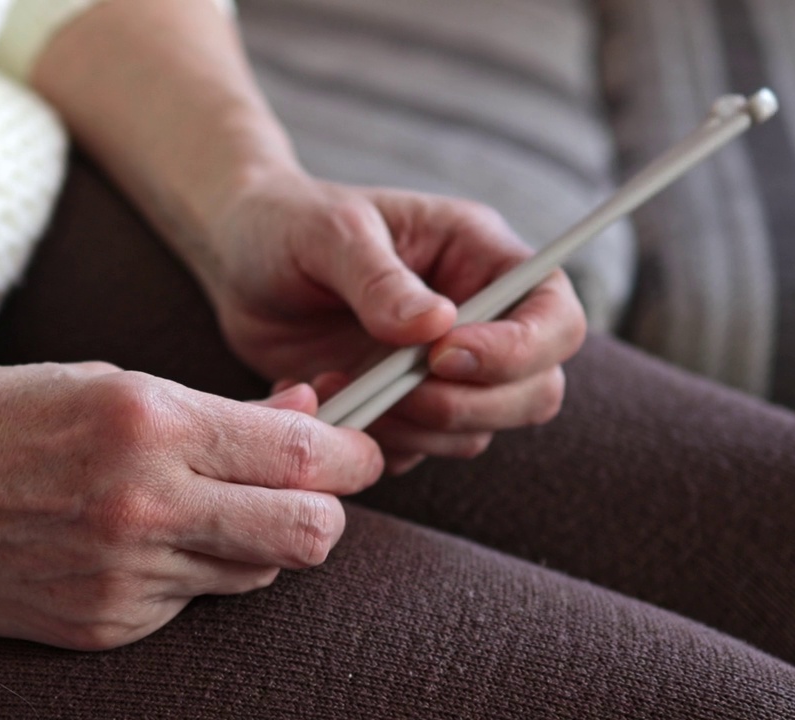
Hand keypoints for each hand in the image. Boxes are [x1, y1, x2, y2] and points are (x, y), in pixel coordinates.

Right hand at [0, 363, 382, 649]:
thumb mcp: (109, 380)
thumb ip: (219, 409)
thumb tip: (309, 414)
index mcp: (150, 423)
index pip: (304, 453)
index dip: (354, 452)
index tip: (359, 449)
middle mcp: (147, 506)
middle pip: (310, 532)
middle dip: (327, 509)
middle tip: (307, 488)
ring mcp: (125, 577)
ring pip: (258, 572)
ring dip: (257, 540)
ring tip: (208, 507)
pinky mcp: (104, 628)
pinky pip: (193, 603)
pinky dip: (192, 572)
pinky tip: (144, 542)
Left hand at [205, 169, 586, 473]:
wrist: (239, 260)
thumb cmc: (290, 225)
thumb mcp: (329, 233)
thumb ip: (379, 278)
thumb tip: (437, 326)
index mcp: (481, 258)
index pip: (555, 315)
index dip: (521, 350)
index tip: (444, 357)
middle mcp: (478, 321)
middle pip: (536, 392)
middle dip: (468, 404)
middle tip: (392, 389)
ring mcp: (443, 373)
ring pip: (475, 433)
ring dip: (410, 426)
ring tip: (335, 383)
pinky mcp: (402, 410)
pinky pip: (416, 451)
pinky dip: (372, 442)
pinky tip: (320, 397)